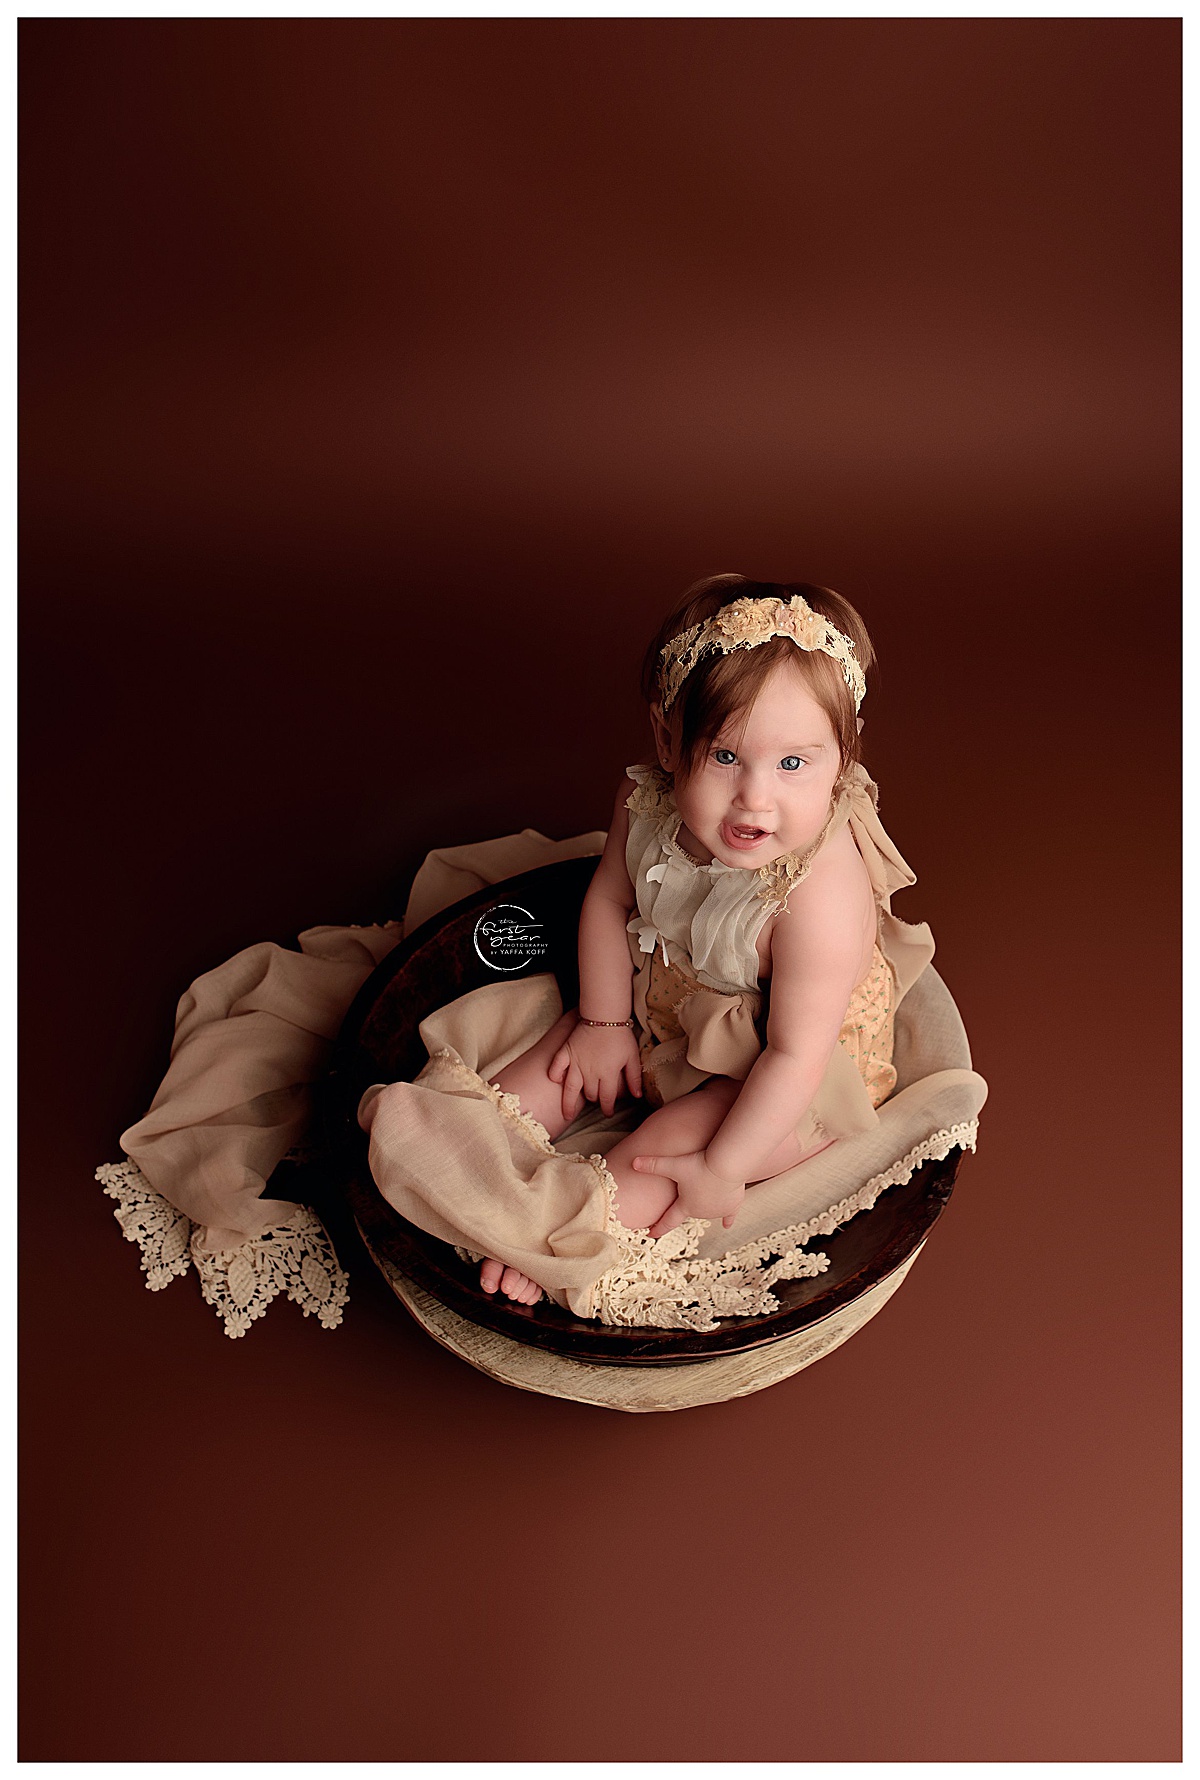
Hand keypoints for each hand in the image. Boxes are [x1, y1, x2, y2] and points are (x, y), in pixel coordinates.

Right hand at [548, 1019, 642, 1122]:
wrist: (604, 1016)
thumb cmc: (621, 1036)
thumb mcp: (632, 1057)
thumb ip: (634, 1078)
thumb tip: (637, 1096)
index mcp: (608, 1075)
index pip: (607, 1099)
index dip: (608, 1108)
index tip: (608, 1113)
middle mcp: (590, 1073)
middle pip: (590, 1095)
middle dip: (594, 1101)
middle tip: (595, 1101)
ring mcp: (576, 1064)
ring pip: (570, 1089)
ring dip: (568, 1104)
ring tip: (567, 1114)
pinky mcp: (566, 1053)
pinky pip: (556, 1067)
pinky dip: (555, 1075)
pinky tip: (556, 1081)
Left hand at [629, 1148, 745, 1236]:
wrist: (728, 1165)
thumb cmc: (700, 1166)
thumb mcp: (674, 1165)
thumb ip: (653, 1165)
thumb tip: (633, 1162)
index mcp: (685, 1206)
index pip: (668, 1220)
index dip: (658, 1228)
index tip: (651, 1234)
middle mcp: (701, 1212)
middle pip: (690, 1209)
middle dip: (688, 1202)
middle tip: (689, 1188)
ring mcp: (717, 1211)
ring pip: (708, 1209)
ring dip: (706, 1201)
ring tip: (706, 1186)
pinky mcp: (732, 1205)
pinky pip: (729, 1215)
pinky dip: (728, 1219)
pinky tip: (726, 1225)